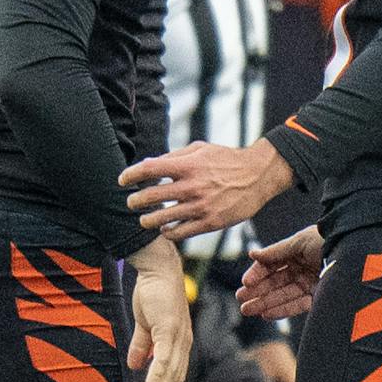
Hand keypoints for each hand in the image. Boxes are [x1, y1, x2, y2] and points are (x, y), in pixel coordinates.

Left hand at [122, 138, 291, 240]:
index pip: (149, 170)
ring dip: (147, 220)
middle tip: (131, 203)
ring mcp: (201, 206)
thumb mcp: (200, 149)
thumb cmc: (226, 159)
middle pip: (150, 196)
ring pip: (161, 219)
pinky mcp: (210, 223)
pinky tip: (165, 229)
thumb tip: (146, 164)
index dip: (130, 175)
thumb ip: (172, 157)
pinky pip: (180, 232)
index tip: (122, 180)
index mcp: (188, 166)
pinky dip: (168, 232)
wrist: (259, 176)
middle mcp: (192, 187)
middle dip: (135, 201)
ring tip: (144, 220)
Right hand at [127, 237, 191, 381]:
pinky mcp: (168, 330)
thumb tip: (134, 366)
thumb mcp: (144, 323)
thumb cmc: (152, 292)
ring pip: (171, 373)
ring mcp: (177, 337)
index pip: (175, 373)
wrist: (157, 269)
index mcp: (178, 342)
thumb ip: (141, 345)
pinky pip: (163, 359)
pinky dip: (157, 376)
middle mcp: (182, 343)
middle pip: (176, 378)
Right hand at [238, 225, 323, 320]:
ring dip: (264, 303)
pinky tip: (266, 314)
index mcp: (295, 253)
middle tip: (240, 301)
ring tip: (247, 310)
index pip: (270, 265)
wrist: (358, 250)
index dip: (257, 274)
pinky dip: (282, 310)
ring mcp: (310, 283)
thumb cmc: (329, 240)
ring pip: (283, 295)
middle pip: (275, 282)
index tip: (245, 283)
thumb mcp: (299, 242)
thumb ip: (276, 251)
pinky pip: (298, 305)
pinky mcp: (321, 296)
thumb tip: (252, 254)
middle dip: (257, 292)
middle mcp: (301, 268)